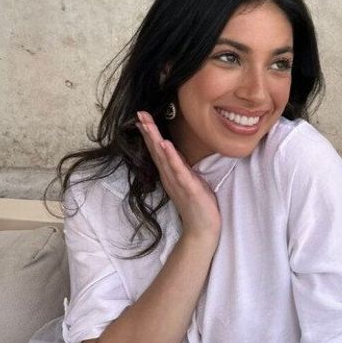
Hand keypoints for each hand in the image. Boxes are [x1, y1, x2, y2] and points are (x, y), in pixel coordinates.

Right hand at [136, 111, 220, 242]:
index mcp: (170, 173)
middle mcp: (170, 176)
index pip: (157, 150)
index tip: (142, 118)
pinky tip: (165, 145)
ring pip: (164, 157)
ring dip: (155, 140)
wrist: (202, 228)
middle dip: (148, 131)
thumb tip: (174, 153)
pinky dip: (171, 157)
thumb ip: (180, 167)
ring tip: (147, 125)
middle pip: (156, 150)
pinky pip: (178, 170)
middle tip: (139, 114)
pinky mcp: (188, 187)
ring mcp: (177, 181)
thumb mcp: (189, 180)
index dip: (150, 134)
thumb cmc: (197, 204)